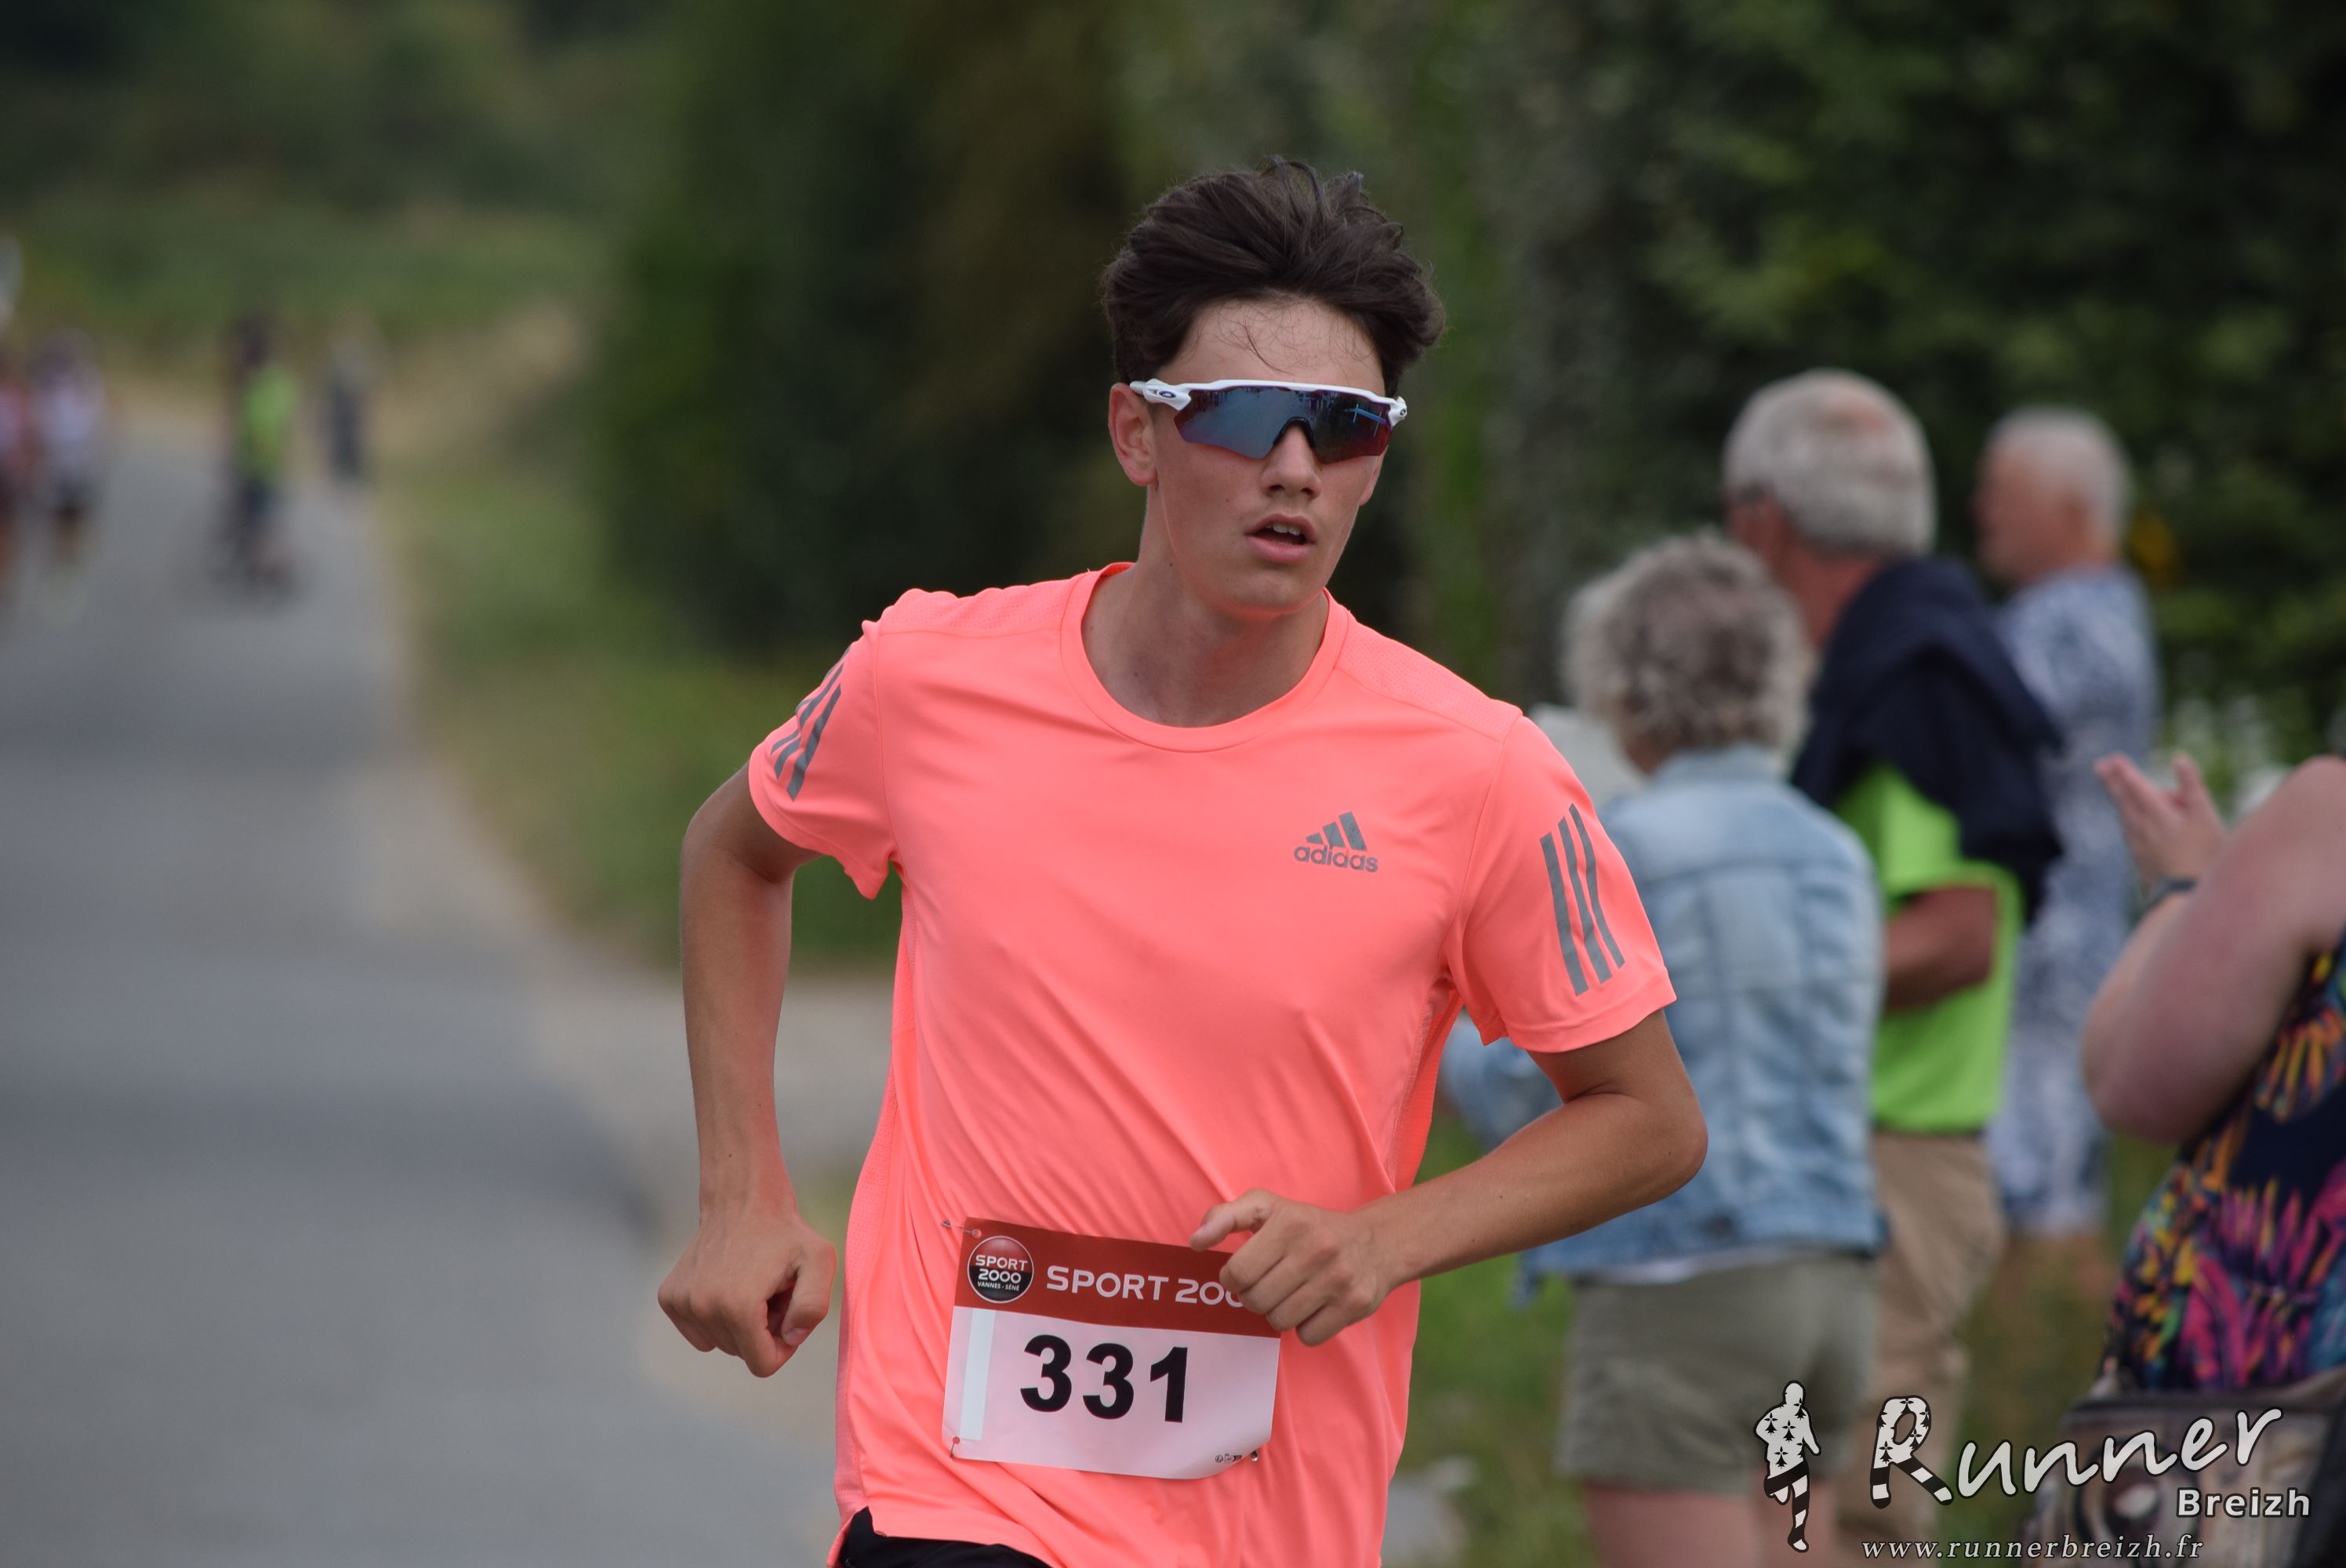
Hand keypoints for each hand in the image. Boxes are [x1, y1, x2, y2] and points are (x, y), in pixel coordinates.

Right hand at [658, 1198, 834, 1377]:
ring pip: (720, 1343)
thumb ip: (814, 1306)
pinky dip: (716, 1317)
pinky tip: (729, 1285)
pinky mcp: (669, 1297)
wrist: (741, 1201)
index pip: (762, 1364)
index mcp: (738, 1306)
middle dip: (762, 1331)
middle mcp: (703, 1308)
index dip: (783, 1346)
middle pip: (741, 1353)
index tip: (789, 1315)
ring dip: (740, 1324)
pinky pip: (699, 1332)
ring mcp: (682, 1303)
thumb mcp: (819, 1261)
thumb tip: (790, 1338)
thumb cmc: (785, 1233)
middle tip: (771, 1293)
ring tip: (752, 1287)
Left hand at [1191, 1189, 1392, 1346]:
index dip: (1234, 1279)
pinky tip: (1314, 1306)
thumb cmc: (1309, 1226)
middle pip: (1256, 1301)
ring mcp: (1338, 1278)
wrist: (1376, 1242)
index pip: (1237, 1272)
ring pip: (1279, 1322)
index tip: (1245, 1273)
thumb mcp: (1267, 1207)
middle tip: (1270, 1284)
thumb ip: (1225, 1217)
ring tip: (1292, 1294)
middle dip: (1256, 1297)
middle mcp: (1316, 1248)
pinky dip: (1305, 1327)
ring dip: (1279, 1313)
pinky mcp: (1354, 1304)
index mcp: (1289, 1222)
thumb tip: (1195, 1242)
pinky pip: (1308, 1337)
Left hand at [2095, 752, 2226, 885]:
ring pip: (2124, 815)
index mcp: (2156, 814)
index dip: (2125, 771)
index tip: (2113, 758)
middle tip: (2099, 765)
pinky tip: (2127, 818)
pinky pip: (2129, 830)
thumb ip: (2192, 786)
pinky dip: (2127, 817)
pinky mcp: (2140, 857)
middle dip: (2111, 780)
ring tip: (2111, 784)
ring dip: (2119, 797)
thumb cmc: (2203, 855)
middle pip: (2122, 799)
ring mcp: (2137, 844)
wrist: (2185, 897)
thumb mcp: (2205, 817)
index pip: (2136, 786)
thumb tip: (2179, 758)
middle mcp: (2140, 827)